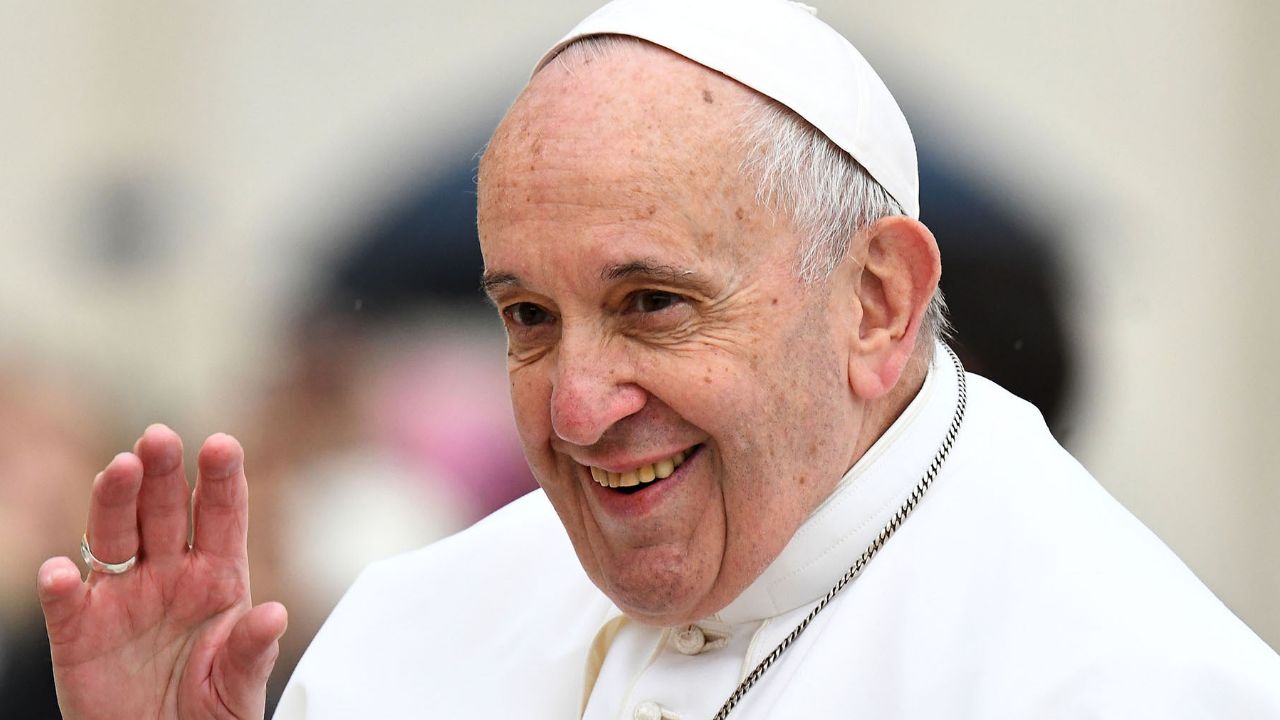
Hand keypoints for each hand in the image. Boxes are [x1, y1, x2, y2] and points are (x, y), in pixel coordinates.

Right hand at [37, 425, 286, 719]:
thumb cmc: (208, 713)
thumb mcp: (239, 689)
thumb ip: (252, 653)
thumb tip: (274, 615)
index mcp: (217, 576)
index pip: (220, 515)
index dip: (221, 478)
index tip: (222, 445)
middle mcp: (168, 574)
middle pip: (162, 510)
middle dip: (162, 472)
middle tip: (159, 438)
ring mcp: (121, 597)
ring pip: (113, 536)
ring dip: (113, 501)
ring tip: (119, 470)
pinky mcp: (79, 632)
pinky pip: (67, 603)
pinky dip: (62, 586)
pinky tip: (62, 571)